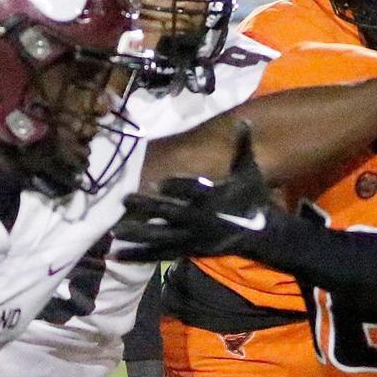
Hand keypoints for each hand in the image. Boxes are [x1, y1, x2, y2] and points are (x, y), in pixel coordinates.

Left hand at [115, 125, 277, 263]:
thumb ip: (242, 147)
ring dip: (138, 234)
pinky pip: (160, 254)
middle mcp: (201, 219)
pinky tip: (117, 255)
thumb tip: (244, 120)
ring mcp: (193, 238)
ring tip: (115, 231)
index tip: (155, 181)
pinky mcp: (188, 251)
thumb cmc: (252, 198)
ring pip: (162, 237)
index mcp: (215, 197)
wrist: (261, 234)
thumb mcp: (250, 171)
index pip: (192, 191)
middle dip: (147, 207)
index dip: (175, 187)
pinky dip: (139, 256)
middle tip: (125, 199)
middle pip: (170, 213)